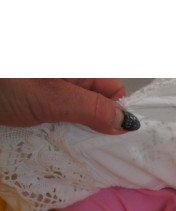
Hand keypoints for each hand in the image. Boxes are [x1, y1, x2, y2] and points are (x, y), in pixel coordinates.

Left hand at [0, 78, 139, 133]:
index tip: (107, 139)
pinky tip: (47, 139)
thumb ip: (93, 110)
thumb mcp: (53, 99)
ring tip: (62, 143)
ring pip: (76, 115)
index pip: (115, 92)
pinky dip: (55, 131)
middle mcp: (67, 75)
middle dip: (93, 128)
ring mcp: (50, 87)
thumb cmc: (7, 83)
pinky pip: (57, 118)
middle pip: (96, 104)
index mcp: (78, 65)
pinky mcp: (34, 100)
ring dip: (73, 133)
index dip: (115, 115)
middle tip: (83, 145)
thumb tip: (129, 123)